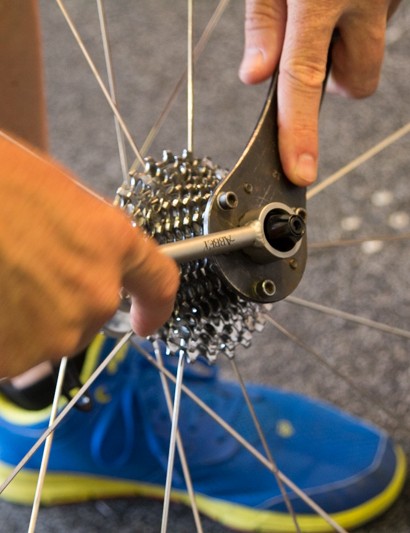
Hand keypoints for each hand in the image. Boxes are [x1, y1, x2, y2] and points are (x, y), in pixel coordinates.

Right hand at [0, 132, 178, 376]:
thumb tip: (83, 263)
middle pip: (93, 315)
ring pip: (49, 338)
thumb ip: (85, 242)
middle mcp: (95, 293)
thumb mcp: (56, 196)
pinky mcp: (13, 358)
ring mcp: (55, 330)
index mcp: (112, 242)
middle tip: (22, 270)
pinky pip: (13, 354)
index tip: (147, 321)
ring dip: (26, 320)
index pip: (158, 283)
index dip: (155, 306)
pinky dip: (1, 336)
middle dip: (65, 301)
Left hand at [239, 0, 401, 185]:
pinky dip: (358, 20)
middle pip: (358, 84)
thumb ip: (264, 22)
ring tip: (322, 8)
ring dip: (346, 46)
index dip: (300, 132)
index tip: (300, 171)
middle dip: (334, 83)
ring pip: (369, 52)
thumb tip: (255, 76)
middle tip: (310, 48)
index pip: (303, 80)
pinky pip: (379, 23)